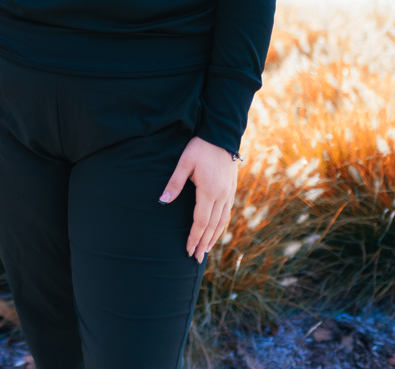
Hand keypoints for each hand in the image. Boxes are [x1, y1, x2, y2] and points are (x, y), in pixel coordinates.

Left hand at [160, 137, 237, 263]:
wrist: (221, 136)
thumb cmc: (200, 148)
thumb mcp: (184, 163)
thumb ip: (174, 183)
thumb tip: (162, 201)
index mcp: (209, 191)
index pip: (201, 221)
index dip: (194, 237)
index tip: (188, 249)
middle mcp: (222, 196)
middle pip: (213, 226)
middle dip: (204, 243)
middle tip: (196, 258)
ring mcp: (229, 193)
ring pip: (222, 222)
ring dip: (214, 238)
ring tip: (206, 250)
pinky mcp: (231, 190)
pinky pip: (227, 213)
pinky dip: (221, 226)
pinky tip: (216, 232)